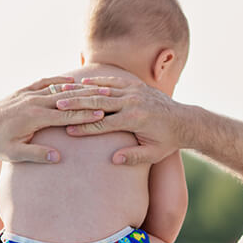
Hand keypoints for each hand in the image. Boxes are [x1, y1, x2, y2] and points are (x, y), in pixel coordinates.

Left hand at [0, 76, 110, 162]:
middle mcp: (33, 102)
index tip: (103, 114)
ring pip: (57, 88)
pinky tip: (70, 81)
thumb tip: (57, 157)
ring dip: (77, 89)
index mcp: (34, 118)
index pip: (66, 115)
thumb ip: (37, 154)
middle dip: (88, 99)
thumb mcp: (15, 154)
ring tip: (96, 88)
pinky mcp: (23, 91)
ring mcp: (28, 94)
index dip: (85, 115)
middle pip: (66, 99)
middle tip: (107, 98)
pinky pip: (45, 82)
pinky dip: (58, 81)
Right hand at [56, 76, 190, 164]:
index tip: (67, 130)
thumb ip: (133, 157)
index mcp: (135, 120)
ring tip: (64, 93)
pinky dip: (98, 82)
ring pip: (103, 90)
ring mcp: (135, 91)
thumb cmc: (168, 141)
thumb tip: (113, 160)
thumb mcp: (153, 154)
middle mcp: (133, 102)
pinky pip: (114, 82)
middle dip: (76, 104)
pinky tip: (84, 82)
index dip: (84, 127)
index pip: (103, 123)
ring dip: (83, 91)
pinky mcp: (136, 86)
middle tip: (57, 105)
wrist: (185, 121)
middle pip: (98, 103)